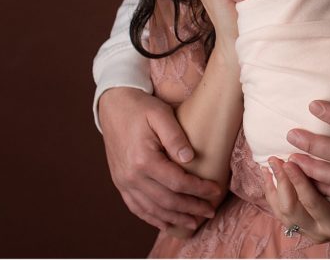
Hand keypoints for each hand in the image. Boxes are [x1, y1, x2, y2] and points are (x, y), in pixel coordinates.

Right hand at [98, 87, 222, 230]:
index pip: (177, 182)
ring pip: (152, 209)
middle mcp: (131, 176)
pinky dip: (153, 218)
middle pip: (166, 201)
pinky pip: (136, 207)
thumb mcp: (160, 114)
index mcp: (143, 160)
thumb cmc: (140, 108)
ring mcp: (123, 182)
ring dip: (174, 219)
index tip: (215, 191)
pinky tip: (166, 223)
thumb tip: (190, 158)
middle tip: (210, 210)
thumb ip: (175, 136)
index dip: (199, 189)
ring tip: (193, 222)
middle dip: (191, 208)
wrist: (113, 106)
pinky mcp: (120, 183)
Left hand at [260, 156, 329, 243]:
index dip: (299, 182)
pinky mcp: (304, 224)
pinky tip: (269, 174)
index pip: (312, 203)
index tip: (292, 160)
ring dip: (273, 187)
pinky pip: (281, 211)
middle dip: (282, 183)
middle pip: (290, 209)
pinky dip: (272, 192)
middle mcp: (320, 231)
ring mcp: (309, 229)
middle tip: (277, 159)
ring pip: (282, 212)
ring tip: (271, 163)